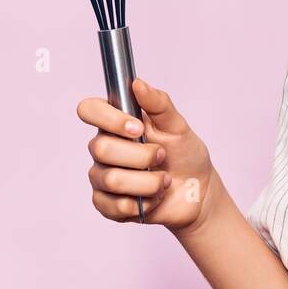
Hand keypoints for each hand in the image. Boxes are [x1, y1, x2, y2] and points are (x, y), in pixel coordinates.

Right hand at [79, 78, 216, 234]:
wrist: (198, 191)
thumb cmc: (185, 154)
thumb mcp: (177, 126)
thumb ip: (158, 103)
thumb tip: (137, 83)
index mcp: (116, 124)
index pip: (89, 110)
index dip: (109, 119)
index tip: (138, 129)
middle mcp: (104, 148)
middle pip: (99, 148)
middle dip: (141, 156)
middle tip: (162, 157)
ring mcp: (102, 177)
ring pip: (111, 179)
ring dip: (148, 182)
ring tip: (165, 180)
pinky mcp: (107, 204)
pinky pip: (114, 205)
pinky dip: (144, 202)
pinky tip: (155, 198)